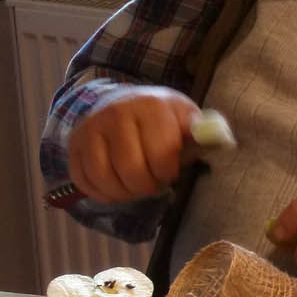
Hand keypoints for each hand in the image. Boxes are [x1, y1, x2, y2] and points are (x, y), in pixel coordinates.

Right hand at [67, 86, 198, 202]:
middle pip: (131, 171)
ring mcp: (91, 128)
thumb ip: (204, 132)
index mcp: (152, 106)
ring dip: (124, 193)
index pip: (161, 155)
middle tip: (153, 182)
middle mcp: (117, 113)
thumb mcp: (185, 117)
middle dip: (147, 186)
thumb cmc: (160, 118)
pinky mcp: (73, 144)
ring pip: (105, 178)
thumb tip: (223, 142)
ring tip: (135, 186)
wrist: (117, 102)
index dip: (168, 173)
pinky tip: (116, 187)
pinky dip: (102, 193)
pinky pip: (85, 181)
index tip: (170, 171)